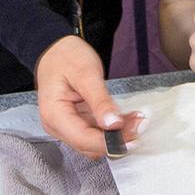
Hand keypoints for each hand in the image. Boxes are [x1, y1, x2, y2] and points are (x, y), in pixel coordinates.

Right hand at [35, 36, 145, 158]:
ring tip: (138, 119)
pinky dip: (114, 129)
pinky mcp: (77, 123)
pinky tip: (129, 118)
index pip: (83, 139)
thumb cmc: (66, 57)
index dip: (110, 142)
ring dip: (118, 135)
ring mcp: (67, 126)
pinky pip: (97, 132)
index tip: (134, 135)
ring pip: (96, 142)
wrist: (57, 49)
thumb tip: (113, 124)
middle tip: (140, 123)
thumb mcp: (86, 74)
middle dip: (117, 139)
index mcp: (54, 115)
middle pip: (90, 145)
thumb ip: (100, 101)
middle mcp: (57, 126)